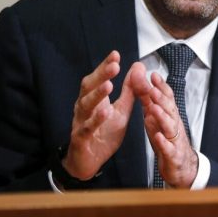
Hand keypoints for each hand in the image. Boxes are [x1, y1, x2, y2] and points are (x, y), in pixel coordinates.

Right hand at [62, 51, 136, 179]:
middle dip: (101, 75)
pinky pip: (87, 128)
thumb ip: (129, 91)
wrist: (88, 162)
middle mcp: (84, 107)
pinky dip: (95, 119)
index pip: (98, 79)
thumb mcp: (121, 111)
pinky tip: (105, 112)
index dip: (105, 67)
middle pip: (89, 87)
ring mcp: (80, 122)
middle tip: (114, 66)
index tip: (116, 55)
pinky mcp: (81, 138)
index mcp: (94, 99)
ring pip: (85, 105)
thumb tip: (137, 68)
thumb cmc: (104, 133)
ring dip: (97, 95)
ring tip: (109, 85)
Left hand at [132, 70, 197, 187]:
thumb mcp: (155, 118)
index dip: (161, 86)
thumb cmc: (167, 139)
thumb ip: (148, 101)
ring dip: (163, 117)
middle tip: (152, 88)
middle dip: (161, 98)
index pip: (167, 97)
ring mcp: (174, 139)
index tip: (153, 74)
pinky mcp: (172, 155)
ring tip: (154, 108)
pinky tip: (157, 137)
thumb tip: (141, 81)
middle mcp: (174, 124)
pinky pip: (168, 148)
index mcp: (169, 114)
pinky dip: (163, 142)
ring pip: (170, 126)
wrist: (181, 166)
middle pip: (169, 109)